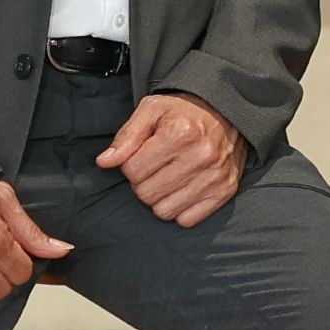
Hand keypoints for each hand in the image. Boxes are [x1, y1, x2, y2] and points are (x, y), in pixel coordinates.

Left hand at [98, 92, 245, 228]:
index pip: (133, 171)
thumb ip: (126, 136)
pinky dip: (180, 209)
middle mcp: (201, 156)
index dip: (131, 165)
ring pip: (164, 211)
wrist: (225, 112)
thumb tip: (104, 162)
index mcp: (179, 134)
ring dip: (160, 198)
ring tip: (168, 179)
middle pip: (147, 194)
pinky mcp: (225, 191)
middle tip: (154, 169)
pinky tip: (183, 190)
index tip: (142, 156)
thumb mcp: (151, 110)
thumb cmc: (183, 112)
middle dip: (143, 183)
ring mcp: (215, 176)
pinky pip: (187, 220)